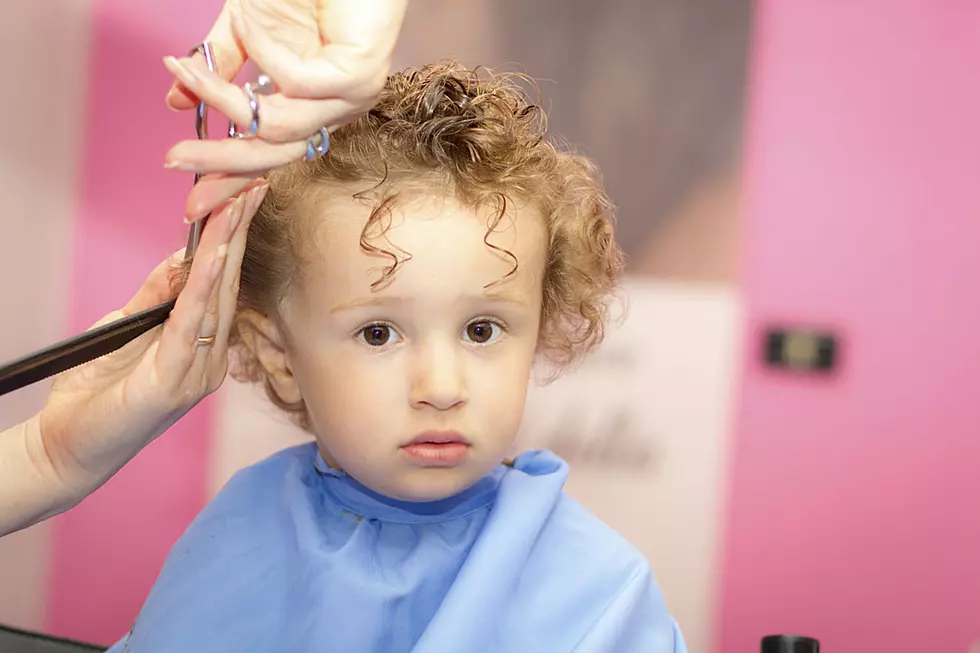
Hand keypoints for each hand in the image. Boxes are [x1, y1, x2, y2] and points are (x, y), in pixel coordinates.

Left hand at [34, 182, 266, 502]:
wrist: (64, 448)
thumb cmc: (94, 394)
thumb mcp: (125, 327)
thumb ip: (157, 296)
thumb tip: (183, 254)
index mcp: (203, 350)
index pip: (224, 286)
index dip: (233, 240)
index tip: (243, 197)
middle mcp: (210, 361)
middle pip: (230, 286)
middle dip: (239, 233)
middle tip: (252, 185)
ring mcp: (197, 374)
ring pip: (217, 299)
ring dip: (226, 247)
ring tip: (237, 204)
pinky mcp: (174, 383)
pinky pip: (190, 323)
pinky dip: (202, 284)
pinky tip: (210, 254)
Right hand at [161, 0, 407, 221]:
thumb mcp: (246, 31)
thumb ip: (218, 70)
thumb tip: (177, 102)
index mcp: (314, 108)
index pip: (271, 155)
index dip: (230, 178)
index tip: (192, 204)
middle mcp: (336, 111)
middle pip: (276, 154)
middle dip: (221, 160)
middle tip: (175, 159)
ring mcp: (352, 98)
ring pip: (278, 124)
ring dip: (224, 98)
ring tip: (185, 69)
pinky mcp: (359, 76)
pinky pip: (294, 81)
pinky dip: (260, 52)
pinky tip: (244, 23)